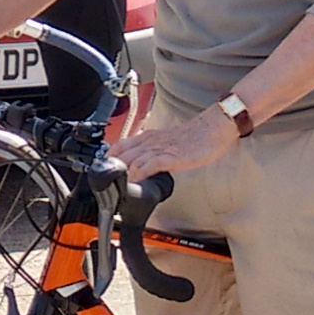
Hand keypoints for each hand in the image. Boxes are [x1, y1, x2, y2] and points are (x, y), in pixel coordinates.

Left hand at [107, 107, 235, 179]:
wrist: (213, 128)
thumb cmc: (195, 137)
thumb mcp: (167, 141)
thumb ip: (153, 151)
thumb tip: (142, 164)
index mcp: (148, 137)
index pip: (120, 146)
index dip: (108, 159)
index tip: (100, 171)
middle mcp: (150, 142)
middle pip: (122, 154)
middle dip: (111, 168)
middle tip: (103, 183)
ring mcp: (160, 149)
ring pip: (133, 159)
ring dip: (122, 173)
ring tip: (114, 186)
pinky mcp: (172, 156)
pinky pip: (151, 164)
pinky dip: (140, 173)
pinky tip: (134, 181)